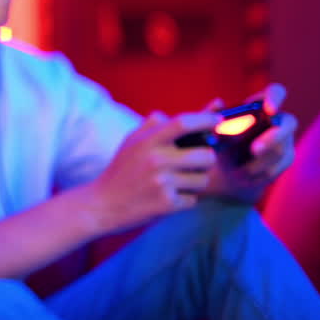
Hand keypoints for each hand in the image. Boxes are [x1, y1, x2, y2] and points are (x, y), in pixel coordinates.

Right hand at [84, 111, 218, 232]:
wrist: (103, 204)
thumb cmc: (121, 170)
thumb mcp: (130, 142)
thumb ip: (152, 126)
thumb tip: (174, 115)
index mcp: (147, 141)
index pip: (183, 123)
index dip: (205, 119)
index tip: (217, 119)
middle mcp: (156, 160)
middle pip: (206, 155)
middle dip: (206, 159)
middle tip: (195, 163)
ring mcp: (162, 183)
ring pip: (203, 179)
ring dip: (194, 182)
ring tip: (175, 183)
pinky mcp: (167, 204)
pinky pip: (193, 199)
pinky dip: (184, 200)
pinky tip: (167, 198)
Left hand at [205, 83, 297, 199]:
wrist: (221, 174)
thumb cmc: (213, 145)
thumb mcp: (206, 130)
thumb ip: (210, 116)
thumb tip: (218, 102)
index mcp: (257, 106)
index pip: (275, 92)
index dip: (276, 98)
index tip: (268, 111)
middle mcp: (276, 119)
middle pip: (289, 122)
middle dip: (273, 137)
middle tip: (254, 150)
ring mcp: (285, 138)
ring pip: (282, 147)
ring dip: (260, 161)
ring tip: (240, 171)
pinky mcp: (286, 156)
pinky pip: (282, 163)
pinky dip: (264, 172)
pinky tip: (249, 176)